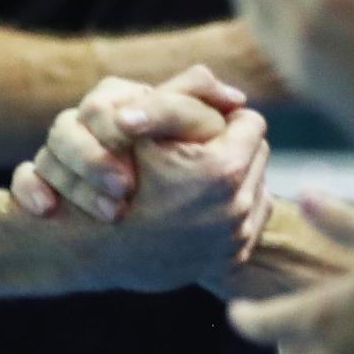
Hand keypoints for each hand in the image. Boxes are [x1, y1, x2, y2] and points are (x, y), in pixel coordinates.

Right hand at [11, 71, 272, 290]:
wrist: (95, 247)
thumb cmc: (111, 175)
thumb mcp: (142, 123)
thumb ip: (188, 92)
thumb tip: (237, 96)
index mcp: (222, 170)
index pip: (250, 121)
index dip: (223, 118)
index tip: (202, 124)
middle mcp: (237, 209)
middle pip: (258, 154)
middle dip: (233, 147)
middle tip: (200, 149)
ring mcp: (235, 239)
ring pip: (257, 186)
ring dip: (236, 179)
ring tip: (199, 177)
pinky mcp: (231, 261)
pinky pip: (250, 221)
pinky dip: (232, 210)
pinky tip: (200, 206)